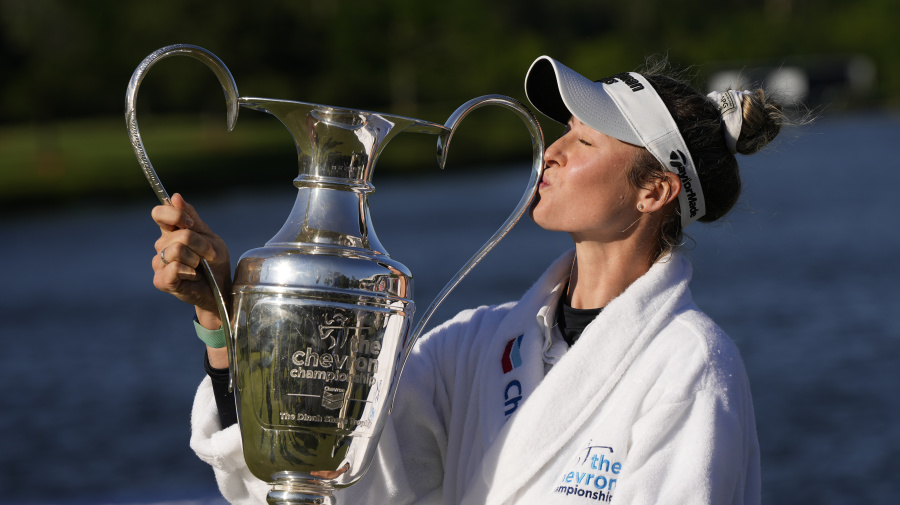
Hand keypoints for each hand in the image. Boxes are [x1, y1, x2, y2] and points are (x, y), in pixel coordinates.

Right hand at [151, 193, 231, 327]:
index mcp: (171, 232)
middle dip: (200, 244)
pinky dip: (190, 271)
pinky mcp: (161, 280)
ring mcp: (159, 264)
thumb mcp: (209, 236)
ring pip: (176, 250)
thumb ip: (191, 218)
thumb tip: (175, 196)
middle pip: (178, 234)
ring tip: (200, 267)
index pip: (159, 213)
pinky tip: (193, 276)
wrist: (220, 289)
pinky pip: (174, 268)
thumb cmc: (215, 262)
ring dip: (196, 258)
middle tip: (208, 255)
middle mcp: (162, 246)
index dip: (175, 215)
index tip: (192, 224)